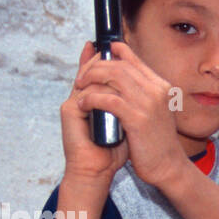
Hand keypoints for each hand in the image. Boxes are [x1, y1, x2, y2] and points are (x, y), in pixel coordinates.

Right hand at [60, 42, 127, 186]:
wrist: (96, 171)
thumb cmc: (114, 152)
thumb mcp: (128, 124)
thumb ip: (130, 107)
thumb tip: (148, 91)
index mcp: (93, 101)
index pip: (97, 73)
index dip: (105, 59)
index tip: (119, 46)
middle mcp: (80, 99)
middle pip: (90, 69)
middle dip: (105, 57)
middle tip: (116, 46)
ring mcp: (73, 103)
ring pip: (88, 76)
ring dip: (102, 67)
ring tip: (112, 55)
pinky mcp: (70, 111)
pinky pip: (85, 90)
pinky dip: (99, 84)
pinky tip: (110, 78)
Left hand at [73, 40, 187, 189]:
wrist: (168, 166)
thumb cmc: (158, 142)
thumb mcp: (155, 111)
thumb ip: (142, 93)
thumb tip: (121, 77)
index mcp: (161, 86)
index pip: (132, 59)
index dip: (113, 52)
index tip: (99, 55)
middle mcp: (156, 90)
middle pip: (119, 65)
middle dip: (95, 67)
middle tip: (82, 77)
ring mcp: (148, 103)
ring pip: (113, 77)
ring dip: (91, 79)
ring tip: (80, 88)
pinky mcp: (137, 118)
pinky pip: (108, 99)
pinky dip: (91, 98)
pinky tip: (84, 104)